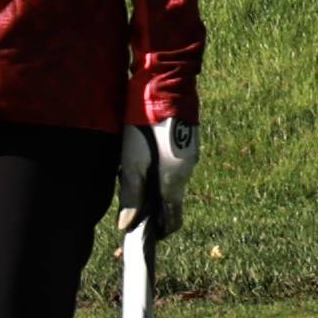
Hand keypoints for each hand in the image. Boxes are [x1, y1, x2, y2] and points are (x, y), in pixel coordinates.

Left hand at [120, 117, 196, 243]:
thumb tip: (127, 225)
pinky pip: (176, 163)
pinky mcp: (187, 140)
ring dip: (157, 185)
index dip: (161, 230)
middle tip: (133, 204)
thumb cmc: (144, 123)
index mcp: (174, 181)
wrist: (166, 82)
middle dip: (155, 207)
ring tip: (135, 176)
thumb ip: (131, 194)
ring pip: (173, 180)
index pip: (173, 218)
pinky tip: (146, 157)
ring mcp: (190, 154)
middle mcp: (187, 171)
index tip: (147, 235)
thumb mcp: (132, 161)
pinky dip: (163, 168)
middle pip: (172, 199)